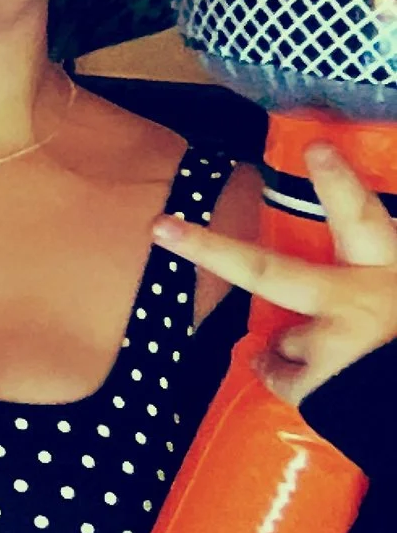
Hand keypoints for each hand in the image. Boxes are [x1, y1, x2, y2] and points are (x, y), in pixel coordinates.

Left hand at [152, 141, 396, 404]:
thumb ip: (384, 279)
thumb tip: (355, 285)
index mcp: (392, 270)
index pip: (363, 214)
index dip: (336, 181)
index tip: (314, 146)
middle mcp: (359, 300)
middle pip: (266, 270)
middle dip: (210, 251)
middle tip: (160, 229)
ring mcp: (335, 344)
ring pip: (285, 339)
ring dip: (293, 347)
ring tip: (323, 357)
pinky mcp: (325, 386)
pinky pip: (288, 378)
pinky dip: (291, 377)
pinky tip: (307, 381)